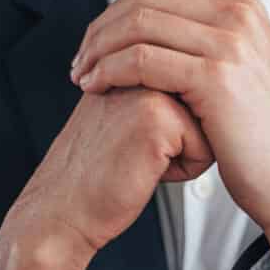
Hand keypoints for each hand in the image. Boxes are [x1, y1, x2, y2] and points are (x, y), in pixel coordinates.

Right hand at [0, 87, 212, 269]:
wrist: (61, 209)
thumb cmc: (95, 172)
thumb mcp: (123, 112)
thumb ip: (156, 90)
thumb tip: (206, 94)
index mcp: (129, 60)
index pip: (193, 90)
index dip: (176, 127)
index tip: (131, 139)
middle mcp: (138, 68)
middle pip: (206, 106)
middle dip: (183, 138)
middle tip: (133, 151)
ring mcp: (147, 88)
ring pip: (208, 125)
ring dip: (183, 153)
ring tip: (138, 159)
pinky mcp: (156, 117)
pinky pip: (204, 149)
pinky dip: (183, 171)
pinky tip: (143, 171)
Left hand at [71, 0, 269, 261]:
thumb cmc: (266, 143)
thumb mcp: (250, 75)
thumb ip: (219, 45)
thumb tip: (178, 28)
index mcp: (246, 9)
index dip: (120, 11)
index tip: (98, 44)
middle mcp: (241, 16)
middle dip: (103, 28)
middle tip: (81, 60)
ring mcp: (232, 44)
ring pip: (139, 25)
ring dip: (99, 49)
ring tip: (82, 77)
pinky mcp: (216, 77)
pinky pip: (142, 60)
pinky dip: (110, 70)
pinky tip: (96, 88)